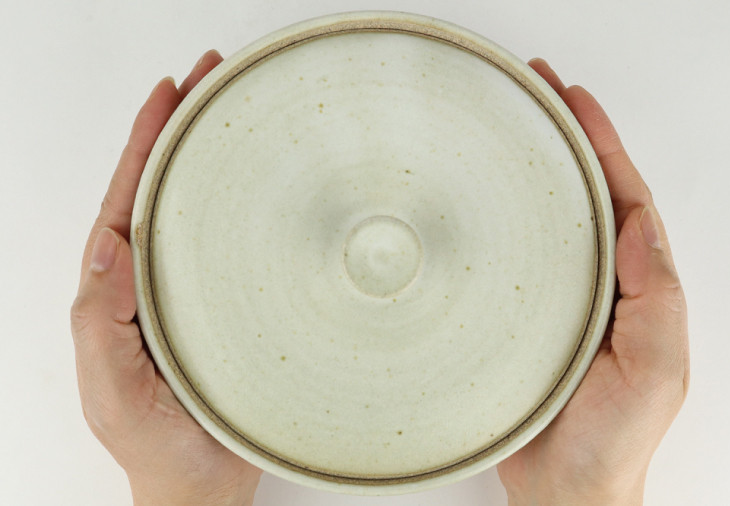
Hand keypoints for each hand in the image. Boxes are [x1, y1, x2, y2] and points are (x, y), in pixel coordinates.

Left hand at [71, 50, 261, 505]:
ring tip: (234, 113)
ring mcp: (192, 292)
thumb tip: (105, 245)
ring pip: (198, 210)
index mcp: (118, 292)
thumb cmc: (156, 447)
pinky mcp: (228, 307)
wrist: (199, 489)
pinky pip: (233, 245)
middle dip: (178, 129)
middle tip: (207, 79)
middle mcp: (154, 282)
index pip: (127, 200)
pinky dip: (245, 207)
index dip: (143, 144)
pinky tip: (266, 189)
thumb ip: (99, 320)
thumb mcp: (111, 389)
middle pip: (162, 189)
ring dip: (210, 158)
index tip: (168, 96)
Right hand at [497, 59, 688, 505]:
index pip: (622, 196)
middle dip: (566, 137)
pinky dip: (496, 221)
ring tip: (506, 128)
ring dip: (530, 170)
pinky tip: (474, 205)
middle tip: (535, 92)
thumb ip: (657, 301)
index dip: (602, 143)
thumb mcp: (657, 372)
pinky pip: (510, 256)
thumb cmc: (611, 440)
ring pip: (546, 218)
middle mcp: (598, 282)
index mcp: (636, 286)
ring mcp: (558, 297)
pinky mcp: (519, 316)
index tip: (572, 101)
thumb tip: (642, 227)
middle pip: (584, 193)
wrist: (566, 491)